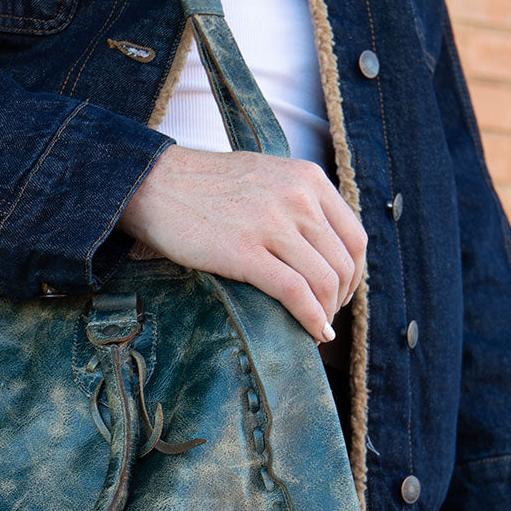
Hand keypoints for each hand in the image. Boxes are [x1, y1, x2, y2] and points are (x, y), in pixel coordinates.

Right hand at [118, 144, 366, 342]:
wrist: (155, 184)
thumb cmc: (205, 186)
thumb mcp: (266, 176)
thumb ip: (297, 201)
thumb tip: (320, 243)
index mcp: (308, 179)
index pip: (355, 237)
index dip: (354, 274)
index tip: (340, 293)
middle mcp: (298, 198)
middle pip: (343, 263)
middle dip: (341, 299)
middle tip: (327, 317)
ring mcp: (272, 225)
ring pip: (324, 280)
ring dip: (327, 314)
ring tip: (317, 329)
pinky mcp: (245, 252)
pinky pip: (295, 292)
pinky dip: (311, 318)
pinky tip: (313, 333)